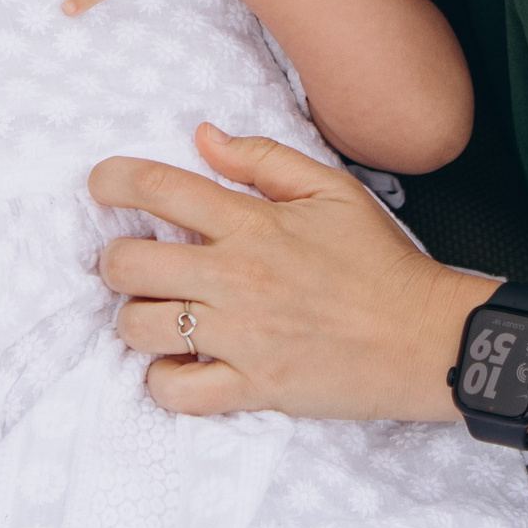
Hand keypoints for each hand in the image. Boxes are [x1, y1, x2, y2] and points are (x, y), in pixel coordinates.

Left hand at [95, 125, 489, 417]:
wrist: (427, 337)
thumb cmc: (380, 262)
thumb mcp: (331, 189)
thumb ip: (262, 159)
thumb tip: (202, 136)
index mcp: (253, 224)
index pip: (157, 188)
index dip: (111, 180)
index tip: (100, 185)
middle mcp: (237, 278)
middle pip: (126, 264)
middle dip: (115, 260)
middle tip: (133, 264)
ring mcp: (241, 337)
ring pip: (138, 328)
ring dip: (137, 319)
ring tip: (159, 314)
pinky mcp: (253, 387)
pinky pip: (175, 391)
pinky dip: (164, 381)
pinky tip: (180, 364)